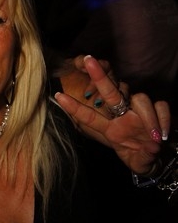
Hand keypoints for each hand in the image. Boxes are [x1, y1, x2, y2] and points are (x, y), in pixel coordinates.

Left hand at [55, 55, 170, 174]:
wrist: (160, 158)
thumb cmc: (141, 157)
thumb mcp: (138, 162)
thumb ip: (143, 157)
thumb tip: (152, 149)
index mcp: (111, 129)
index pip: (90, 117)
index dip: (75, 108)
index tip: (58, 97)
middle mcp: (123, 116)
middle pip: (110, 92)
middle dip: (99, 77)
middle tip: (88, 60)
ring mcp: (139, 111)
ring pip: (140, 98)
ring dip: (148, 117)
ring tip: (154, 137)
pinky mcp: (158, 110)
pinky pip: (160, 106)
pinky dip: (163, 119)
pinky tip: (163, 134)